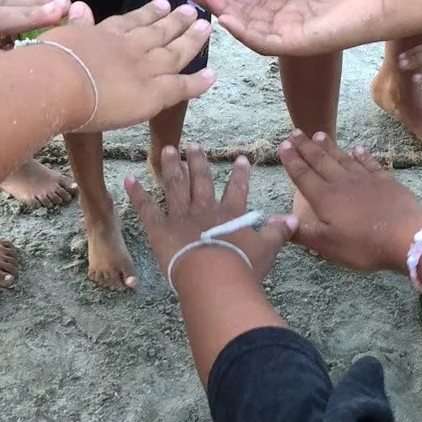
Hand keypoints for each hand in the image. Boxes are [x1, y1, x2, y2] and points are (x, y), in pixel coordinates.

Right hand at [37, 0, 214, 130]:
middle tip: (191, 11)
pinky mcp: (153, 93)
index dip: (149, 13)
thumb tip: (77, 7)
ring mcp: (144, 68)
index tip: (162, 4)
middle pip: (159, 31)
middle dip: (176, 21)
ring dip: (191, 40)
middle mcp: (130, 46)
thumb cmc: (49, 63)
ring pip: (174, 53)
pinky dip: (198, 82)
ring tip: (205, 29)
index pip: (132, 22)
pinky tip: (212, 76)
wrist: (58, 82)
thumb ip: (76, 24)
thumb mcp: (61, 34)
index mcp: (105, 34)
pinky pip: (181, 87)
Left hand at [126, 145, 296, 284]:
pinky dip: (137, 193)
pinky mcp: (160, 227)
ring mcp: (181, 216)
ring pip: (176, 186)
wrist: (213, 276)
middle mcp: (205, 209)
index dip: (239, 174)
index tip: (240, 159)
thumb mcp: (267, 250)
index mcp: (230, 214)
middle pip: (202, 180)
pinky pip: (147, 207)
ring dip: (172, 167)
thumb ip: (278, 233)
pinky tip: (129, 178)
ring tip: (169, 149)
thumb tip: (293, 220)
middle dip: (199, 161)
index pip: (237, 189)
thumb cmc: (242, 266)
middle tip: (194, 145)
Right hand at [191, 0, 389, 55]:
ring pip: (251, 30)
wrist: (389, 0)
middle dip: (221, 6)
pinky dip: (244, 30)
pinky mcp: (300, 44)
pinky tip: (225, 16)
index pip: (257, 8)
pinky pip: (265, 41)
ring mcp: (295, 38)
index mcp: (299, 13)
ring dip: (226, 15)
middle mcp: (293, 28)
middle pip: (248, 19)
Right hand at [277, 131, 421, 272]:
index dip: (292, 161)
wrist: (407, 236)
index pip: (303, 176)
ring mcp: (365, 179)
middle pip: (320, 161)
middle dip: (306, 147)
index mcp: (325, 198)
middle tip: (295, 132)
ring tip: (318, 135)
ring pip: (342, 158)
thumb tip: (273, 220)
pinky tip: (357, 149)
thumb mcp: (328, 245)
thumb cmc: (364, 245)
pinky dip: (361, 155)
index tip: (283, 145)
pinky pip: (369, 163)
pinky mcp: (385, 181)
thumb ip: (301, 231)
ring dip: (329, 147)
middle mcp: (342, 183)